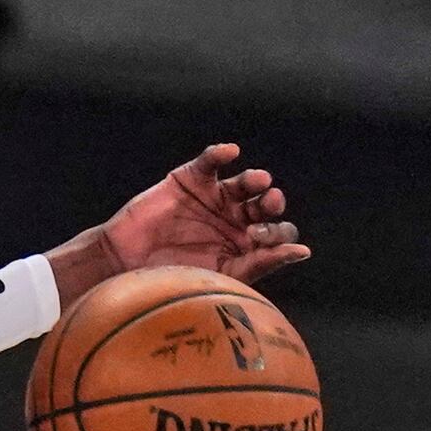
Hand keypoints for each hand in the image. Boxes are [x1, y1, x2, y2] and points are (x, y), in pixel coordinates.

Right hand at [91, 142, 309, 285]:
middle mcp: (235, 218)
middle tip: (269, 204)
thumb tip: (304, 251)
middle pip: (265, 205)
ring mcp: (214, 197)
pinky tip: (230, 152)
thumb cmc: (174, 278)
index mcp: (246, 244)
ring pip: (244, 182)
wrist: (126, 265)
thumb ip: (263, 261)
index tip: (263, 237)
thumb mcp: (224, 273)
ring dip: (255, 179)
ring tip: (258, 182)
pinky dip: (220, 154)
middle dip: (271, 203)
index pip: (277, 232)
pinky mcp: (190, 179)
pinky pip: (211, 161)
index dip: (277, 232)